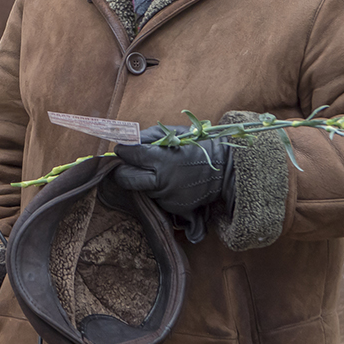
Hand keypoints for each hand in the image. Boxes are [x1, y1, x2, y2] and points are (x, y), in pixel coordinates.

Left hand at [114, 126, 232, 241]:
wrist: (223, 170)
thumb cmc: (198, 147)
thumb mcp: (175, 134)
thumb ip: (150, 137)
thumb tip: (128, 141)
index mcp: (162, 159)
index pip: (132, 156)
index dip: (123, 152)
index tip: (120, 149)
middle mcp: (162, 181)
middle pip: (127, 179)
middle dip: (122, 171)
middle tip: (123, 164)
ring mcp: (167, 197)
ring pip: (141, 189)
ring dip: (142, 180)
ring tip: (153, 170)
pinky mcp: (173, 208)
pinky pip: (156, 198)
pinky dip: (157, 190)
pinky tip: (167, 181)